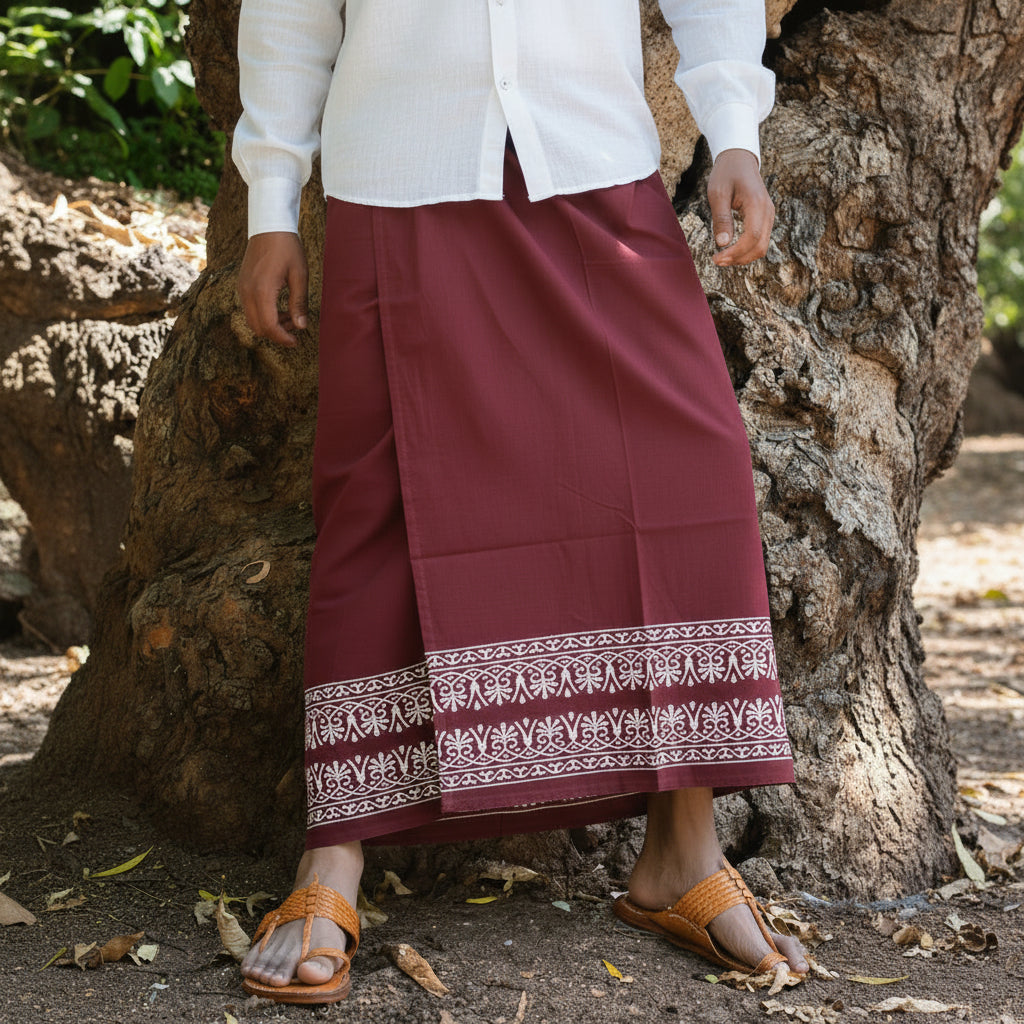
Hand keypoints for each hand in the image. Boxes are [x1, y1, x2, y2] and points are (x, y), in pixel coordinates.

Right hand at [237, 231, 308, 346]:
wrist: (269, 226)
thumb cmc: (287, 248)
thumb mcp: (299, 275)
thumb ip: (299, 303)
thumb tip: (301, 326)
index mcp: (262, 290)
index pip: (269, 326)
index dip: (283, 338)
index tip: (296, 342)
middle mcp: (247, 291)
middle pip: (258, 328)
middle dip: (277, 334)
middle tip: (295, 328)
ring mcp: (242, 288)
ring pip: (252, 320)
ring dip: (270, 325)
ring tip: (290, 317)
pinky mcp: (242, 285)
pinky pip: (249, 309)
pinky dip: (263, 315)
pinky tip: (279, 308)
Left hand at [707, 149, 774, 266]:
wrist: (739, 159)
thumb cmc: (726, 174)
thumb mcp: (718, 193)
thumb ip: (721, 218)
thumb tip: (723, 244)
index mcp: (757, 204)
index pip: (752, 237)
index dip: (735, 252)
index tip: (716, 258)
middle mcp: (768, 211)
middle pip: (760, 247)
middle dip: (738, 258)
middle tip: (716, 260)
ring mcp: (769, 215)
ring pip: (761, 247)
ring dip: (742, 257)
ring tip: (722, 257)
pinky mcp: (765, 218)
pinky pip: (760, 241)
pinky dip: (746, 250)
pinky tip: (731, 250)